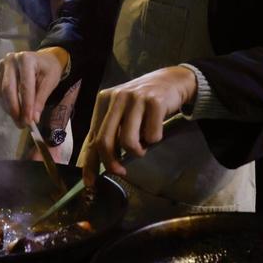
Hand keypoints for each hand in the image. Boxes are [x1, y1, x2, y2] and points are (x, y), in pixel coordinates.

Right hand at [0, 47, 67, 127]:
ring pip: (1, 93)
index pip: (25, 86)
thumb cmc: (48, 70)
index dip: (26, 105)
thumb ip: (40, 100)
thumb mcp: (50, 82)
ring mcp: (2, 67)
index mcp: (26, 59)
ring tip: (19, 121)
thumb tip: (33, 119)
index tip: (29, 121)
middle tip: (22, 124)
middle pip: (8, 89)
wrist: (43, 60)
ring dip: (9, 110)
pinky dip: (6, 106)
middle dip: (15, 109)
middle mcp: (10, 60)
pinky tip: (14, 112)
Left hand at [79, 66, 196, 187]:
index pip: (93, 136)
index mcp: (104, 100)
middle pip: (105, 140)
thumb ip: (109, 132)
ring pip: (128, 141)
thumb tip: (95, 163)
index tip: (90, 182)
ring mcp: (136, 98)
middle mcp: (117, 97)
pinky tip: (157, 129)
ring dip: (137, 151)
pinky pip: (152, 136)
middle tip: (121, 172)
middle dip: (111, 162)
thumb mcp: (122, 111)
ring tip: (143, 146)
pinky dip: (155, 139)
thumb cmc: (144, 102)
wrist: (172, 80)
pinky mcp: (155, 102)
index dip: (90, 162)